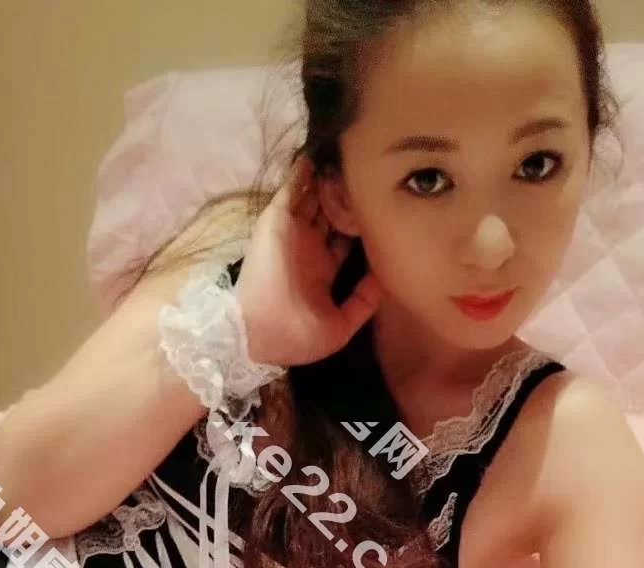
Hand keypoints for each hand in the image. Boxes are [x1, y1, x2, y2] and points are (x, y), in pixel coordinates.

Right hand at [234, 154, 382, 368]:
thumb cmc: (297, 336)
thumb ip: (363, 303)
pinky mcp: (278, 221)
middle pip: (329, 213)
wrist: (262, 334)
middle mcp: (308, 247)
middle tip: (365, 178)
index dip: (358, 225)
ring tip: (345, 158)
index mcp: (321, 269)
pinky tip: (315, 155)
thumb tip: (381, 276)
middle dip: (344, 197)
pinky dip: (301, 173)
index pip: (343, 239)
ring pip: (313, 197)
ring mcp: (292, 232)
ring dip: (327, 180)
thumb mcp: (340, 327)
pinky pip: (291, 190)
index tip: (376, 212)